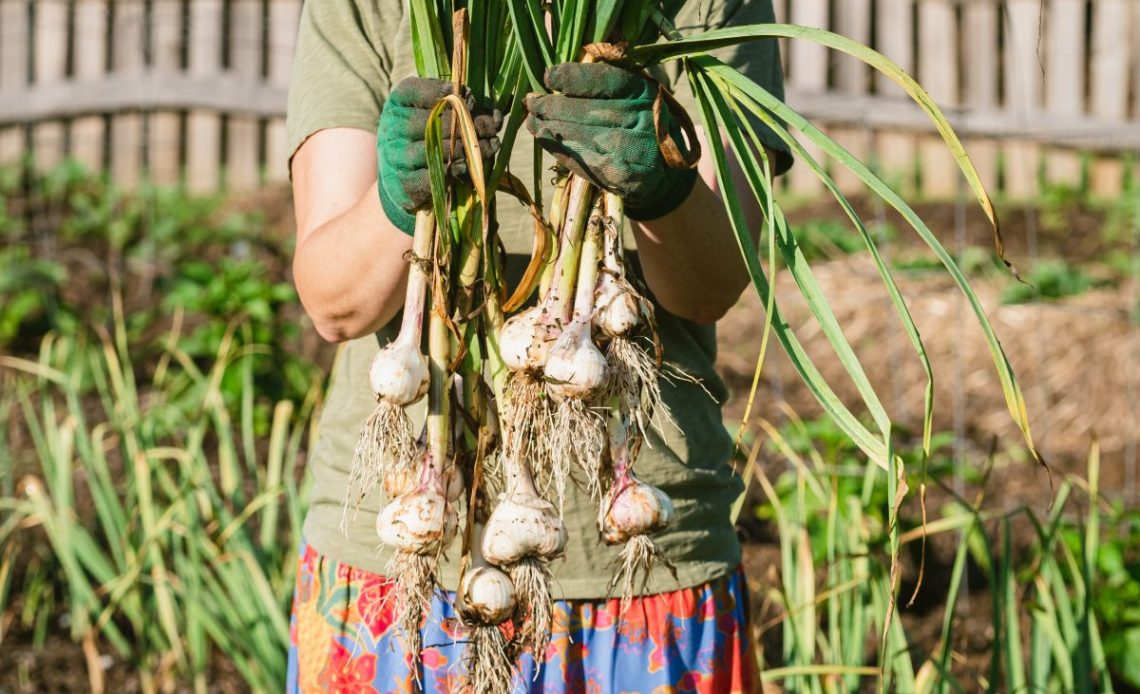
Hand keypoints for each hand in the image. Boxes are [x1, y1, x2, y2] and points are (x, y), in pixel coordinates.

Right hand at [377, 78, 502, 233]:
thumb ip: (464, 109)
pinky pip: (433, 175)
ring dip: (468, 148)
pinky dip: (455, 170)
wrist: (400, 177)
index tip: (470, 97)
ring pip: (435, 149)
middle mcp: (392, 127)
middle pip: (432, 121)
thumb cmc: (426, 137)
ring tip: (491, 146)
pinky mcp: (403, 182)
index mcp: (397, 104)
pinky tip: (469, 166)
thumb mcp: (438, 116)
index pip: (414, 90)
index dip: (442, 91)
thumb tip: (496, 116)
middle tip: (492, 127)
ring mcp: (395, 155)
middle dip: (468, 123)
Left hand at [525, 63, 696, 220]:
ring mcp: (630, 150)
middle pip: (585, 110)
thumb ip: (608, 83)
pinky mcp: (619, 176)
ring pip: (579, 136)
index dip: (572, 78)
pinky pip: (581, 160)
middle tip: (531, 102)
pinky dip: (559, 149)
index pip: (604, 81)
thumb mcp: (637, 97)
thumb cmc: (644, 127)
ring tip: (532, 120)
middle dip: (552, 106)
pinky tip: (544, 139)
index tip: (547, 76)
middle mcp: (640, 120)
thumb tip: (566, 69)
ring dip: (549, 128)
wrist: (665, 174)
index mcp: (644, 93)